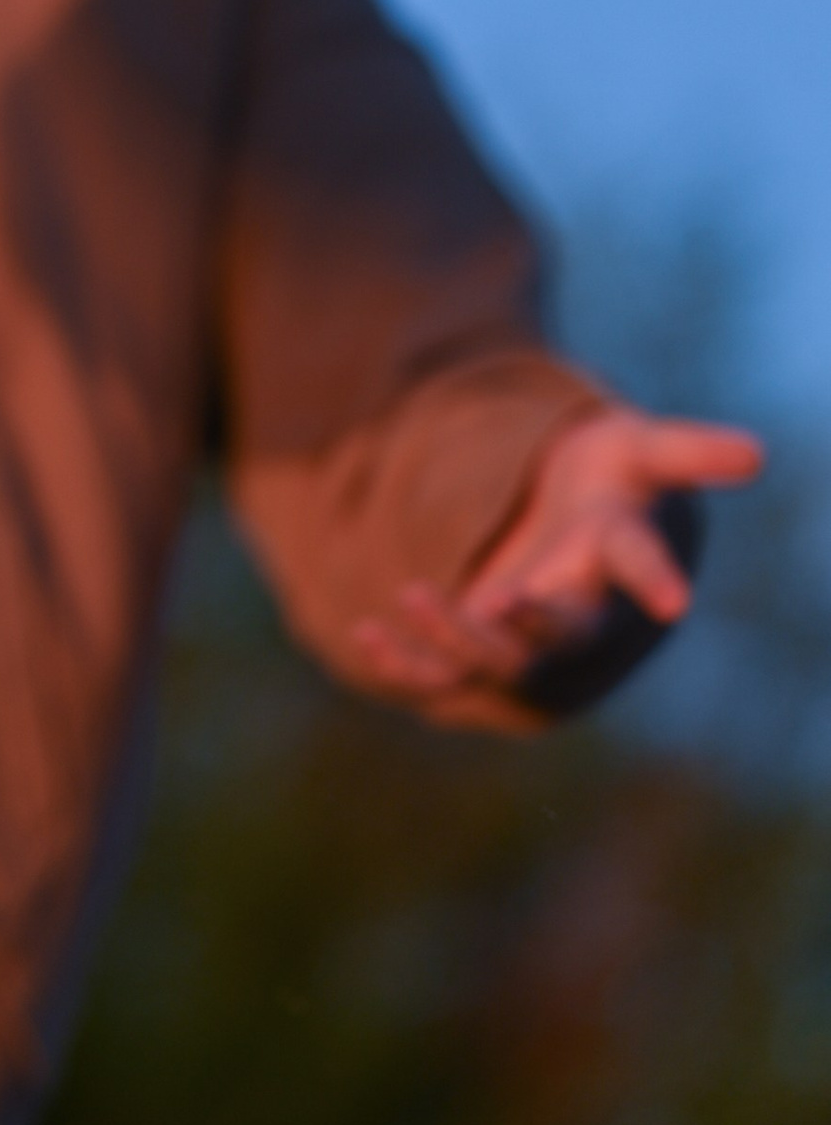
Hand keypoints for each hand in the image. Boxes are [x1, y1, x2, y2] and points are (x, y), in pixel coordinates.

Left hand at [350, 404, 763, 719]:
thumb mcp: (632, 447)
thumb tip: (758, 452)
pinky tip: (366, 633)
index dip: (656, 578)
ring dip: (454, 641)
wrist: (558, 532)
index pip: (641, 564)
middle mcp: (573, 613)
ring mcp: (523, 640)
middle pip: (556, 641)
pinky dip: (405, 664)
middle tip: (495, 601)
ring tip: (411, 594)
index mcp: (611, 556)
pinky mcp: (474, 652)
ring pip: (492, 665)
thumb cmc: (600, 481)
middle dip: (525, 629)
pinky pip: (439, 676)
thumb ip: (684, 448)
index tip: (676, 598)